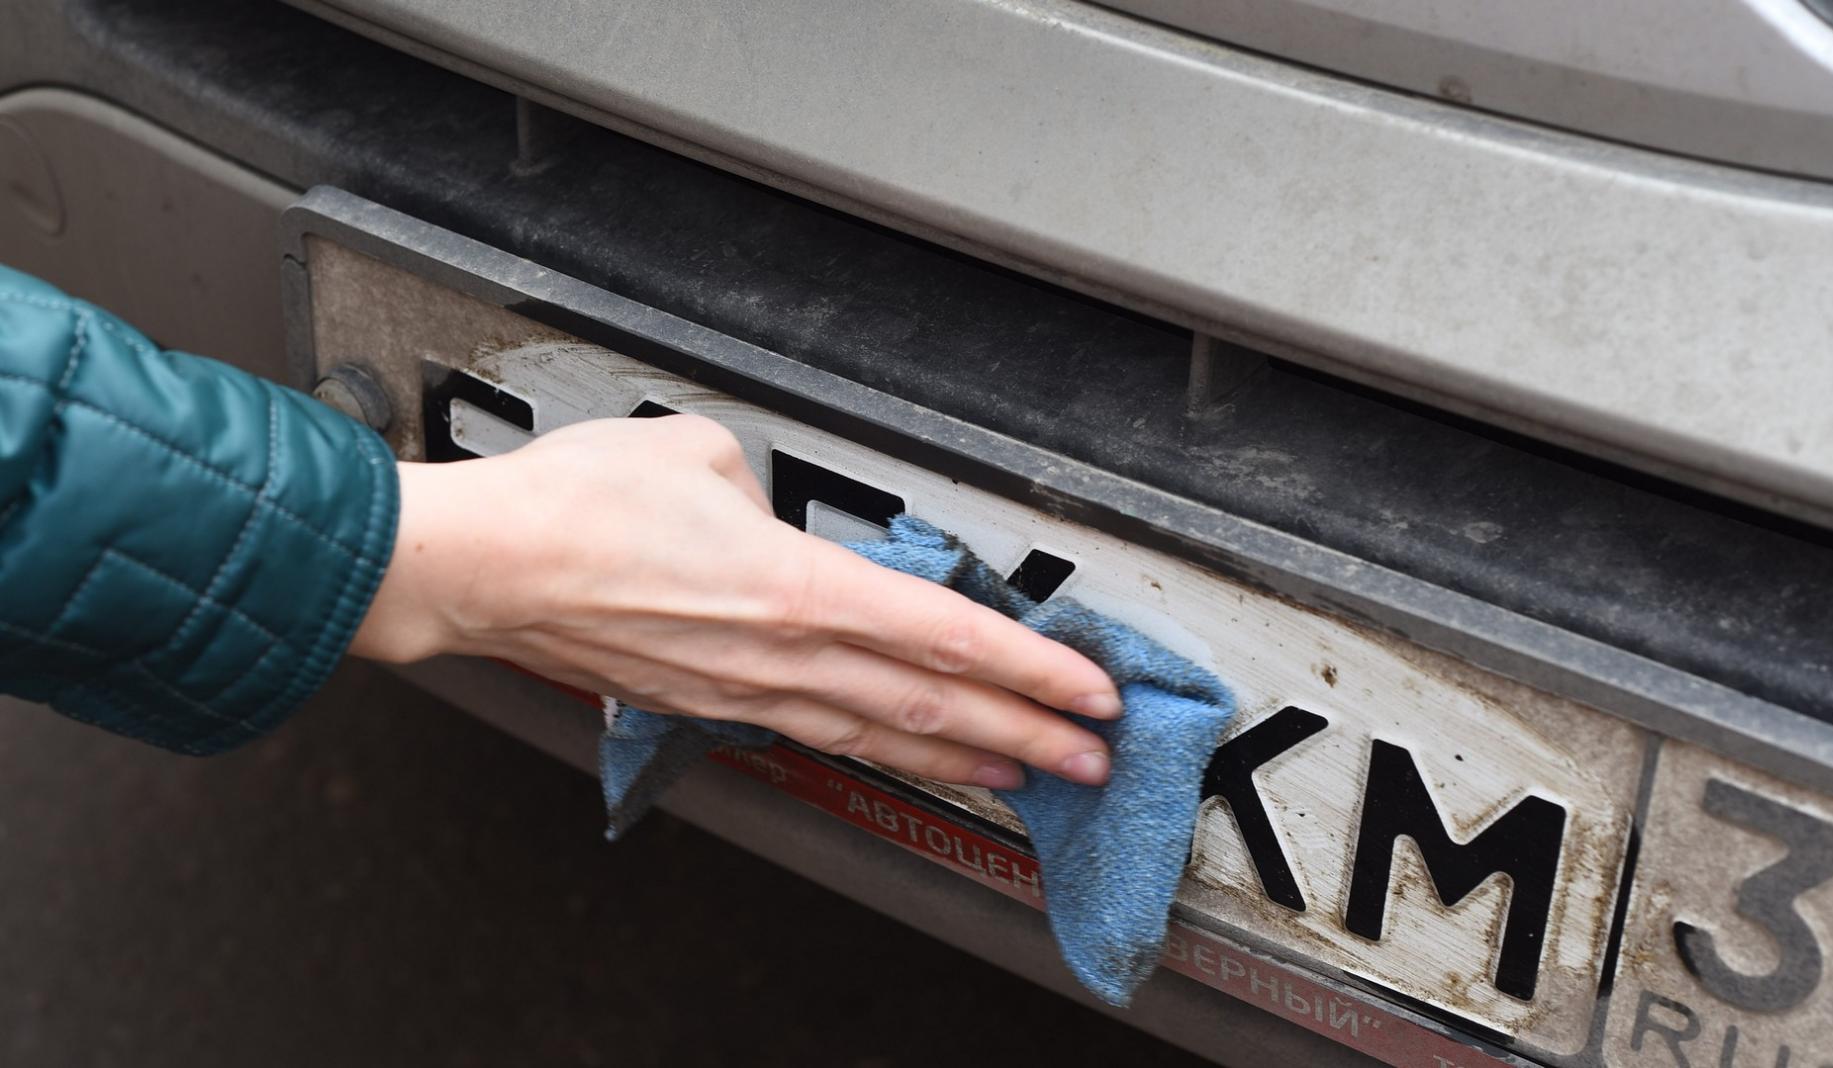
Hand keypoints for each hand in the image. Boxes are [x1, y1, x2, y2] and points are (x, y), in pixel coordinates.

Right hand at [349, 415, 1119, 788]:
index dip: (1030, 668)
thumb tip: (763, 505)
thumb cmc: (572, 510)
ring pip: (880, 734)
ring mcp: (745, 690)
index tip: (1086, 690)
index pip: (945, 636)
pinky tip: (900, 755)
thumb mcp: (696, 453)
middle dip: (1027, 734)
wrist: (483, 569)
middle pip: (933, 705)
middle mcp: (782, 655)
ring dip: (961, 756)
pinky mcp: (707, 702)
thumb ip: (758, 484)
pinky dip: (878, 749)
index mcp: (797, 588)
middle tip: (1091, 758)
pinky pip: (816, 732)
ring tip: (1022, 774)